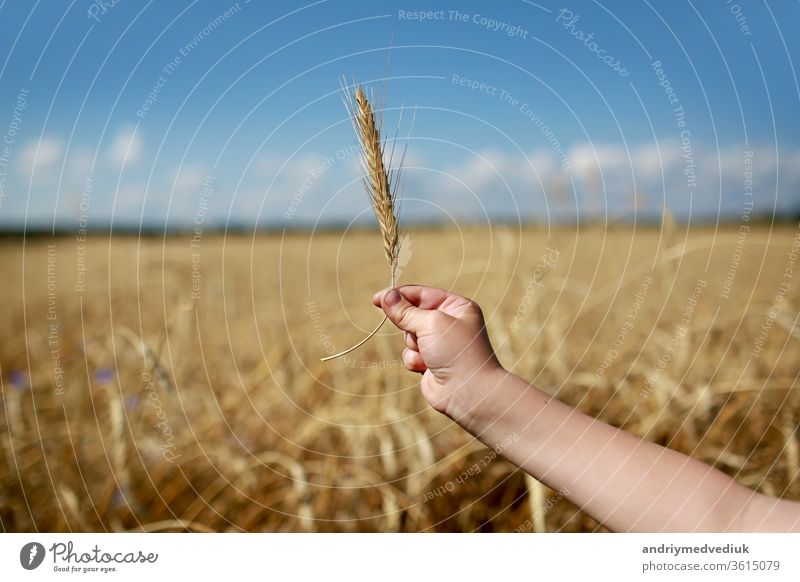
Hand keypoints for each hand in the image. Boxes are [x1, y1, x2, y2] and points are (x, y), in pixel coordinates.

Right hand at [372, 285, 501, 415]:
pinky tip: (425, 367)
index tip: (377, 299)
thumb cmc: (456, 352)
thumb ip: (406, 311)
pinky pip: (410, 354)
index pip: (422, 293)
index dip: (399, 295)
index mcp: (456, 306)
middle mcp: (449, 322)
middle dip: (410, 326)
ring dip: (413, 344)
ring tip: (427, 353)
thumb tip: (386, 296)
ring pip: (408, 335)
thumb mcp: (430, 323)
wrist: (467, 392)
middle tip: (415, 333)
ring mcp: (439, 343)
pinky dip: (414, 359)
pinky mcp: (430, 361)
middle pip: (412, 314)